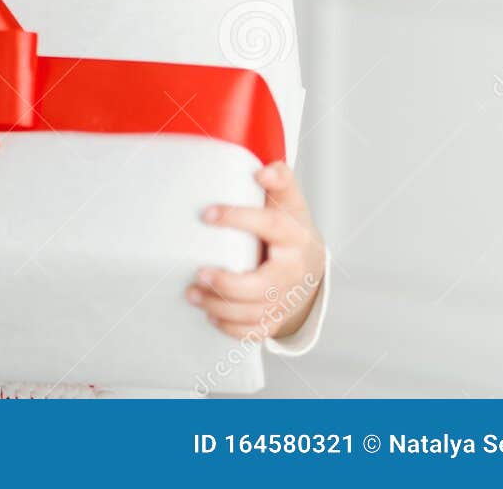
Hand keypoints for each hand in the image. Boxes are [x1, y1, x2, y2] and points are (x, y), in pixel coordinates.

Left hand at [187, 160, 325, 341]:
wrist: (311, 263)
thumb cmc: (290, 226)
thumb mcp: (289, 201)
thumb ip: (280, 180)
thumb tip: (262, 171)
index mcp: (294, 237)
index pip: (269, 226)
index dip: (239, 219)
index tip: (207, 214)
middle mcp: (291, 272)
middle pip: (261, 286)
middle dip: (227, 283)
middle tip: (199, 272)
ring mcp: (285, 299)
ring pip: (252, 313)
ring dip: (219, 307)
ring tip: (191, 293)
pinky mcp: (275, 319)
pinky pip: (253, 331)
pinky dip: (230, 327)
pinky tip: (210, 314)